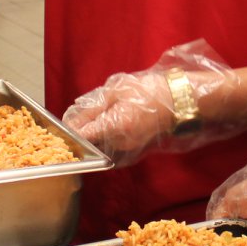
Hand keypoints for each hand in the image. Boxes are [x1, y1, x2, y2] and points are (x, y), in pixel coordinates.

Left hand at [62, 40, 246, 165]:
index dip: (70, 130)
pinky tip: (108, 126)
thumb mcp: (117, 91)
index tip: (66, 123)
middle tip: (81, 118)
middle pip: (88, 145)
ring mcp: (127, 151)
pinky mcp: (132, 153)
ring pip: (98, 149)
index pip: (81, 136)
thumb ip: (92, 108)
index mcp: (115, 126)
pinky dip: (104, 141)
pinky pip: (110, 150)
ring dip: (92, 137)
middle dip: (80, 134)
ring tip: (97, 118)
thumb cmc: (150, 92)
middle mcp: (120, 144)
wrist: (180, 103)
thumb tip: (72, 123)